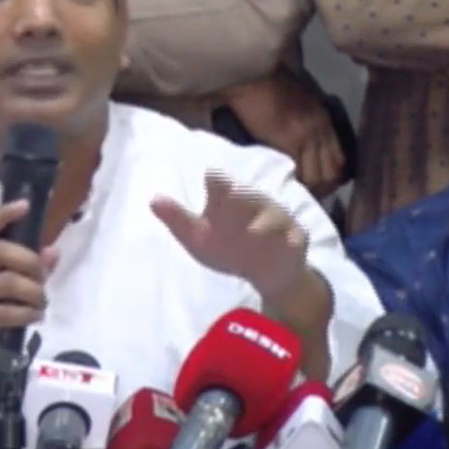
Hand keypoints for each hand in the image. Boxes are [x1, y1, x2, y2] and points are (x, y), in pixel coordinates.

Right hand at [0, 200, 57, 374]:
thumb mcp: (9, 292)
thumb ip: (30, 272)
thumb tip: (52, 251)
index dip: (2, 215)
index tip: (24, 205)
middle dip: (29, 261)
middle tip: (42, 278)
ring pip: (6, 281)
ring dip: (33, 292)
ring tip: (41, 305)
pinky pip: (4, 310)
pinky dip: (26, 313)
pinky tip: (33, 317)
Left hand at [151, 171, 308, 298]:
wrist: (264, 272)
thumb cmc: (228, 247)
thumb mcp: (198, 237)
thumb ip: (178, 220)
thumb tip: (152, 200)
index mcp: (229, 199)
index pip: (220, 183)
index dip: (217, 180)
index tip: (210, 176)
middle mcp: (254, 204)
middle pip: (248, 195)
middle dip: (241, 196)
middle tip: (230, 196)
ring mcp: (276, 220)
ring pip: (272, 216)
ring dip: (263, 224)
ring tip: (252, 233)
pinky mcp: (295, 239)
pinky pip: (293, 238)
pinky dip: (287, 242)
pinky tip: (282, 247)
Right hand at [223, 69, 344, 197]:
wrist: (252, 74)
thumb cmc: (268, 87)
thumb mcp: (299, 105)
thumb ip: (306, 125)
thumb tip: (303, 150)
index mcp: (323, 120)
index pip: (338, 158)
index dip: (332, 178)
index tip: (320, 188)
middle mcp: (320, 130)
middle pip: (331, 171)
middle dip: (322, 189)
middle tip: (306, 198)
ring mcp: (306, 137)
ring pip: (317, 176)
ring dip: (307, 189)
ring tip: (293, 196)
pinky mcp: (288, 142)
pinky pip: (298, 172)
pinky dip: (293, 184)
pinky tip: (284, 188)